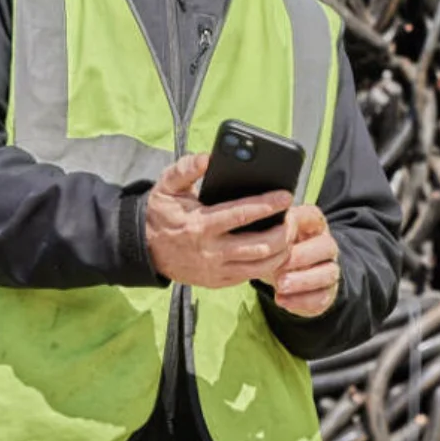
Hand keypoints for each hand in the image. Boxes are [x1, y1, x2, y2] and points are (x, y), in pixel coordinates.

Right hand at [145, 154, 291, 287]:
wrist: (145, 249)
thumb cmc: (161, 213)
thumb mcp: (166, 186)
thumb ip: (186, 168)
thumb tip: (207, 158)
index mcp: (201, 225)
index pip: (241, 215)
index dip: (267, 205)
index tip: (286, 196)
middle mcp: (211, 251)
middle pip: (260, 246)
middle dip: (284, 231)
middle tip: (294, 217)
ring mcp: (216, 270)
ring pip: (261, 266)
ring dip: (282, 250)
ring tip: (289, 232)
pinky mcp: (219, 282)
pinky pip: (251, 276)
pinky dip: (269, 264)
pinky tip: (277, 249)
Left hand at [272, 204, 339, 317]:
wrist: (285, 273)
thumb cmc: (276, 248)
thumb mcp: (270, 233)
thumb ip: (269, 226)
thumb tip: (259, 225)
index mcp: (313, 224)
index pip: (315, 216)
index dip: (297, 225)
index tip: (278, 235)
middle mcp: (326, 245)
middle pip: (327, 246)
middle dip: (302, 257)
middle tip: (278, 266)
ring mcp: (329, 269)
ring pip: (329, 273)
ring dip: (304, 280)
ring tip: (280, 286)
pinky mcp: (327, 291)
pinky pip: (323, 297)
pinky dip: (302, 300)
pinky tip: (281, 300)